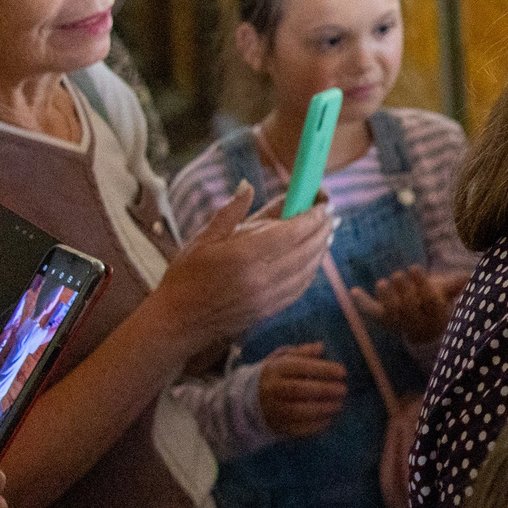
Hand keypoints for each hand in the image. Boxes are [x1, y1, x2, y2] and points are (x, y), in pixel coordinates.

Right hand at [155, 182, 333, 352]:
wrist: (178, 322)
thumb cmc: (186, 277)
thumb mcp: (202, 239)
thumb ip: (231, 212)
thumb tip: (247, 186)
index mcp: (244, 255)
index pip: (292, 232)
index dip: (312, 216)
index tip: (323, 203)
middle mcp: (262, 277)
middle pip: (307, 249)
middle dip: (322, 229)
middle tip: (329, 213)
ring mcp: (269, 297)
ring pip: (309, 269)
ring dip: (321, 249)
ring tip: (326, 232)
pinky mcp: (271, 310)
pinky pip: (301, 287)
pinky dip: (311, 269)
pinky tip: (313, 258)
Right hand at [258, 342, 349, 438]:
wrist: (249, 398)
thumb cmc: (275, 374)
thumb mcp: (283, 358)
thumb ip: (302, 352)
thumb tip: (321, 347)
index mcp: (275, 369)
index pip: (300, 367)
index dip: (323, 369)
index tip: (342, 372)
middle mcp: (272, 389)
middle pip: (299, 389)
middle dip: (324, 390)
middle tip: (343, 389)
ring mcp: (273, 409)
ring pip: (298, 411)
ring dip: (322, 409)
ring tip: (338, 405)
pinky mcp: (276, 425)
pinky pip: (297, 428)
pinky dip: (315, 425)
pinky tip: (328, 419)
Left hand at [350, 266, 468, 347]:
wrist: (425, 329)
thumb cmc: (436, 303)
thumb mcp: (446, 294)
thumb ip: (453, 286)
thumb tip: (467, 276)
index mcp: (435, 315)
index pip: (430, 302)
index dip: (422, 285)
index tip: (415, 268)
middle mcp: (417, 323)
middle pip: (409, 309)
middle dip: (403, 291)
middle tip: (398, 275)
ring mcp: (399, 323)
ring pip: (392, 314)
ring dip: (386, 298)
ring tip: (382, 283)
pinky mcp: (383, 320)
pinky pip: (373, 313)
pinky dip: (362, 302)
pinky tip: (353, 291)